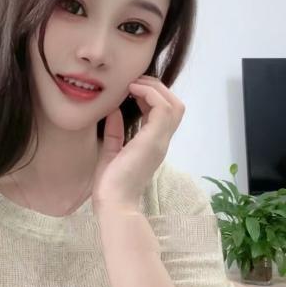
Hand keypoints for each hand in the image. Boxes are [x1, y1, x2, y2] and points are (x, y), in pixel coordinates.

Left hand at [92, 75, 185, 215]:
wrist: (114, 203)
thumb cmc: (111, 184)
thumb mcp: (111, 152)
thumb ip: (115, 133)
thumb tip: (114, 111)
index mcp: (153, 144)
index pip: (162, 113)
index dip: (150, 96)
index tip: (130, 89)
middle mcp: (161, 141)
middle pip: (175, 105)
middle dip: (157, 88)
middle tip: (134, 83)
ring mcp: (160, 140)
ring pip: (173, 104)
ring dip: (155, 88)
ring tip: (134, 84)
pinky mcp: (153, 139)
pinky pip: (162, 107)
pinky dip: (149, 93)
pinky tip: (132, 91)